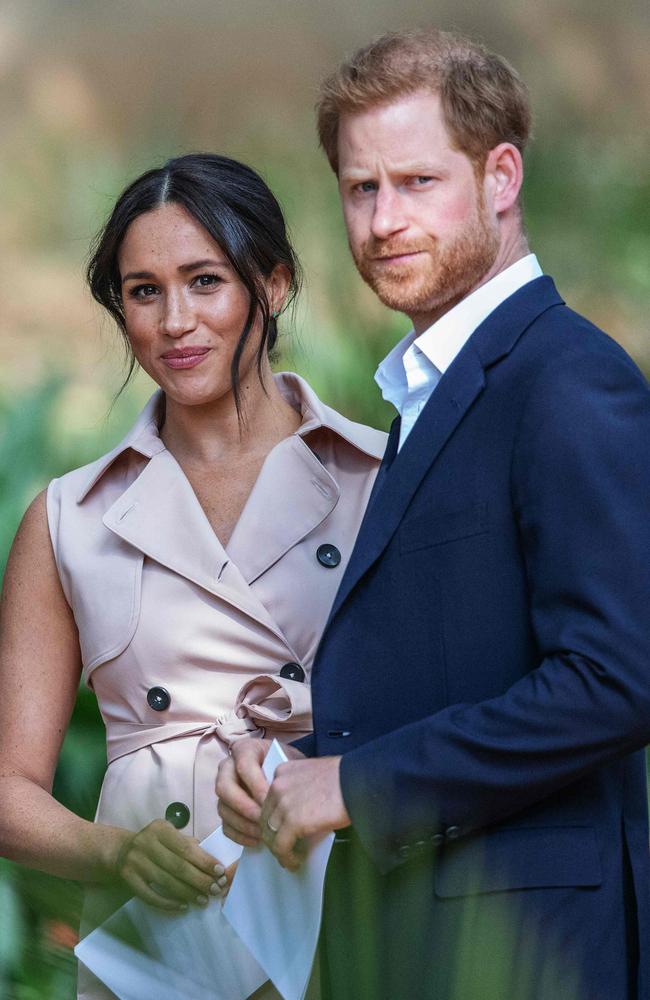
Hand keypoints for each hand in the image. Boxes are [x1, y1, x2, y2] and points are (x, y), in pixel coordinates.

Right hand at [113, 820, 228, 911]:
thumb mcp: (169, 836)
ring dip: (188, 893)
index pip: (186, 848)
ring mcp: (135, 861)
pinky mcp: (128, 879)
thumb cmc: (155, 844)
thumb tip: (214, 865)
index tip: (220, 872)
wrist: (121, 851)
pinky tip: (183, 906)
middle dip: (199, 879)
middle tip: (215, 890)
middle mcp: (146, 842)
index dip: (204, 861)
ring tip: (203, 900)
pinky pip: (150, 896)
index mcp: (160, 828)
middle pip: (178, 866)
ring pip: (166, 881)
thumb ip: (189, 846)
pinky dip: (168, 903)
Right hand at [216, 739, 305, 846]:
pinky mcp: (226, 810)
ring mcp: (224, 790)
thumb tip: (283, 794)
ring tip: (264, 832)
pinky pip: (225, 826)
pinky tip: (257, 840)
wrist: (288, 775)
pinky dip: (240, 835)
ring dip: (243, 824)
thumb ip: (284, 772)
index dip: (255, 783)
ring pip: (223, 809)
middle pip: (224, 787)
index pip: (243, 764)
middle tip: (263, 818)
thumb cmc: (289, 767)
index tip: (271, 799)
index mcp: (245, 749)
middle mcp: (228, 767)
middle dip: (243, 805)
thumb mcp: (290, 762)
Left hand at [260, 756, 350, 870]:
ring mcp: (283, 804)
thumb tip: (298, 812)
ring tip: (289, 858)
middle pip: (265, 818)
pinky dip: (286, 858)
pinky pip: (281, 846)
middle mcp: (278, 786)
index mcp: (282, 771)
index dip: (274, 818)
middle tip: (283, 848)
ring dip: (279, 850)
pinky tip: (294, 863)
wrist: (358, 781)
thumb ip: (299, 789)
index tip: (280, 830)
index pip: (268, 800)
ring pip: (270, 834)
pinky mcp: (293, 822)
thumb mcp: (313, 774)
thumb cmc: (345, 777)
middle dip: (273, 836)